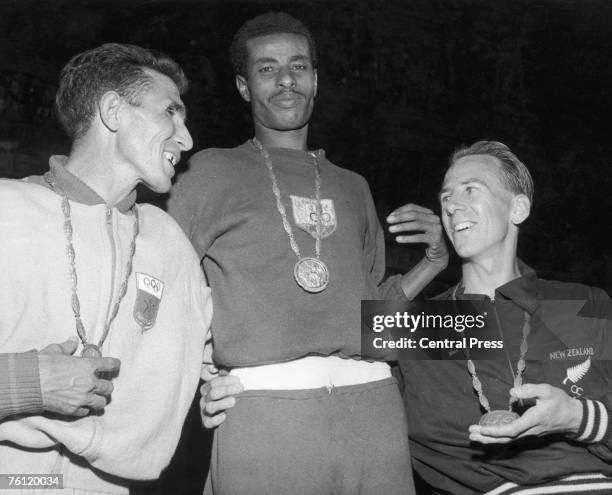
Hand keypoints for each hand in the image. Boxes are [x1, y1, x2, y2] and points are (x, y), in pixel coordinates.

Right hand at [38, 338, 120, 416]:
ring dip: (99, 399)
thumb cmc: (42, 364)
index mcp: (88, 365)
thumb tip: (72, 341)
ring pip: (102, 402)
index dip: (115, 365)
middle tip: (101, 385)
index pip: (111, 364)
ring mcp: (82, 397)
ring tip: (94, 397)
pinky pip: (86, 412)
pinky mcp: (73, 409)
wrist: (29, 383)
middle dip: (106, 386)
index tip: (115, 366)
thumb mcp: (55, 350)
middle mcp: (89, 382)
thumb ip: (67, 346)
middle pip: (109, 387)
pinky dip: (85, 409)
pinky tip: (80, 405)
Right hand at [199, 373, 242, 428]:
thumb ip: (225, 376)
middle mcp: (204, 399)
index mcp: (207, 388)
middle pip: (213, 393)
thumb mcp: (225, 384)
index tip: (238, 380)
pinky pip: (209, 422)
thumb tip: (224, 370)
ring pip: (210, 407)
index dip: (226, 380)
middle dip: (227, 390)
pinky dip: (216, 419)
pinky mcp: (206, 422)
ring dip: (222, 403)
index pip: (213, 382)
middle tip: (241, 388)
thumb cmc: (226, 396)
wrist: (223, 414)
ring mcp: (204, 411)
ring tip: (234, 401)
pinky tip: (225, 416)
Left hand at [387, 204, 447, 264]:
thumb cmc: (425, 237)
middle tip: (388, 221)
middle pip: (414, 214)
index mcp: (429, 213)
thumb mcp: (418, 226)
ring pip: (417, 224)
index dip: (400, 210)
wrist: (438, 251)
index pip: (412, 207)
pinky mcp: (435, 239)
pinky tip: (398, 239)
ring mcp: (436, 228)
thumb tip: (392, 216)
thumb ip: (409, 219)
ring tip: (391, 229)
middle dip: (400, 217)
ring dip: (402, 226)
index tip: (390, 216)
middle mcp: (434, 218)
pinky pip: (419, 237)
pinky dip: (408, 238)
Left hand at [468, 383, 582, 443]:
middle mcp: (529, 430)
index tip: (481, 428)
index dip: (495, 431)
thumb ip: (529, 390)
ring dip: (490, 439)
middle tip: (471, 433)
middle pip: (506, 438)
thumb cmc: (560, 402)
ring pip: (508, 439)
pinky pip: (511, 437)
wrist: (574, 417)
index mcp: (533, 420)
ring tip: (474, 435)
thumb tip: (511, 393)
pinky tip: (487, 433)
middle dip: (487, 438)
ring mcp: (529, 433)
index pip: (512, 430)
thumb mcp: (547, 390)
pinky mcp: (528, 432)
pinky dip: (497, 436)